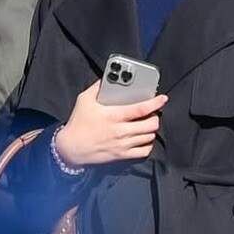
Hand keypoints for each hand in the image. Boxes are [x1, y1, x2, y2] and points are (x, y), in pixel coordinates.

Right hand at [53, 82, 168, 167]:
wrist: (71, 148)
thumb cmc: (78, 123)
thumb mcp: (84, 100)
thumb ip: (98, 87)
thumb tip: (108, 77)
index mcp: (113, 115)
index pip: (141, 109)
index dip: (155, 103)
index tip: (162, 98)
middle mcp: (120, 131)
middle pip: (150, 124)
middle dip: (155, 117)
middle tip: (152, 113)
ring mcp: (123, 145)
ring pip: (149, 137)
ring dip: (152, 130)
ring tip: (148, 124)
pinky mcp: (122, 156)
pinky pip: (144, 151)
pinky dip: (148, 144)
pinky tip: (143, 139)